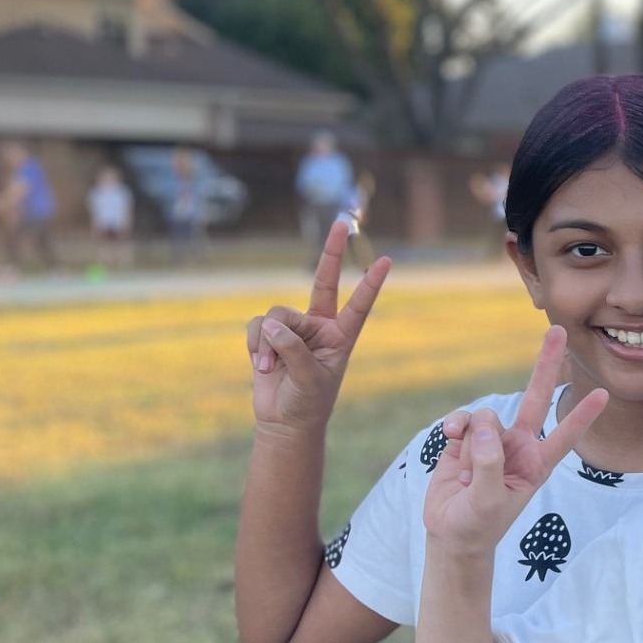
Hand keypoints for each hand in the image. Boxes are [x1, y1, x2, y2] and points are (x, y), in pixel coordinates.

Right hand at [247, 220, 390, 433]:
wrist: (284, 420)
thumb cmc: (307, 402)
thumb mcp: (309, 378)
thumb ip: (293, 348)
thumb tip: (272, 324)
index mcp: (342, 336)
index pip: (359, 304)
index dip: (370, 283)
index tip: (386, 261)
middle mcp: (320, 325)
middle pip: (322, 282)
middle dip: (331, 252)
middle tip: (341, 222)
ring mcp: (293, 328)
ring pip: (278, 314)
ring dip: (270, 341)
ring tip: (273, 367)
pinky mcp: (268, 335)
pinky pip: (258, 326)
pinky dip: (256, 345)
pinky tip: (262, 366)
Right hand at [421, 327, 608, 559]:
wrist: (450, 533)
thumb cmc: (477, 525)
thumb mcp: (486, 503)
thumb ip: (487, 466)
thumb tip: (483, 427)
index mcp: (536, 464)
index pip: (564, 436)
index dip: (582, 416)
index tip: (605, 394)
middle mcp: (519, 445)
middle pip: (536, 398)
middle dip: (545, 364)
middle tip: (558, 330)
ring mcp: (492, 440)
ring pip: (486, 417)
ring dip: (472, 439)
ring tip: (465, 470)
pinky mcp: (467, 439)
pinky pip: (463, 420)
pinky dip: (455, 426)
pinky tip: (448, 438)